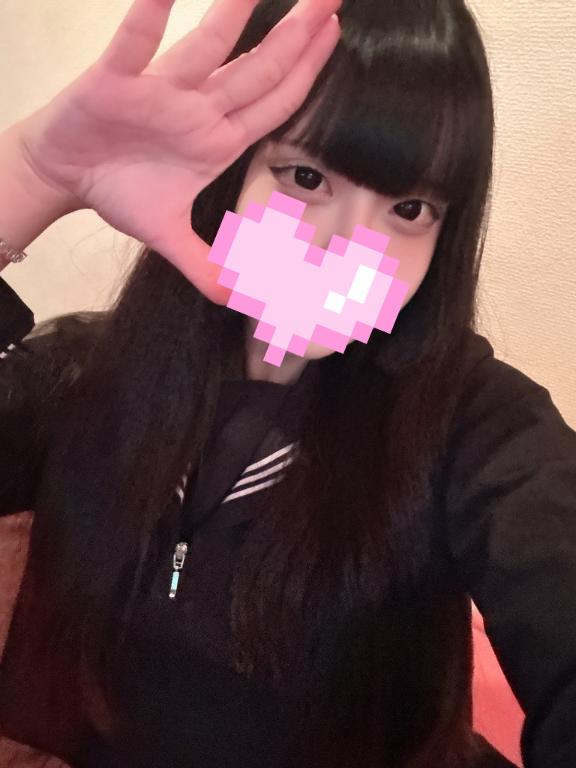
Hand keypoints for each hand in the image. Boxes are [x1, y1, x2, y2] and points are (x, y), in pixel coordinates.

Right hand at [16, 0, 340, 303]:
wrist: (66, 176)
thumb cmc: (119, 191)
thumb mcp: (169, 237)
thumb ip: (206, 266)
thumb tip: (239, 300)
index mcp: (216, 138)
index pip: (273, 103)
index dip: (306, 72)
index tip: (333, 34)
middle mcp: (197, 108)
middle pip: (257, 69)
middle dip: (296, 36)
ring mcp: (160, 90)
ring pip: (207, 48)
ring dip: (237, 15)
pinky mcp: (114, 81)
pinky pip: (135, 45)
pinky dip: (148, 17)